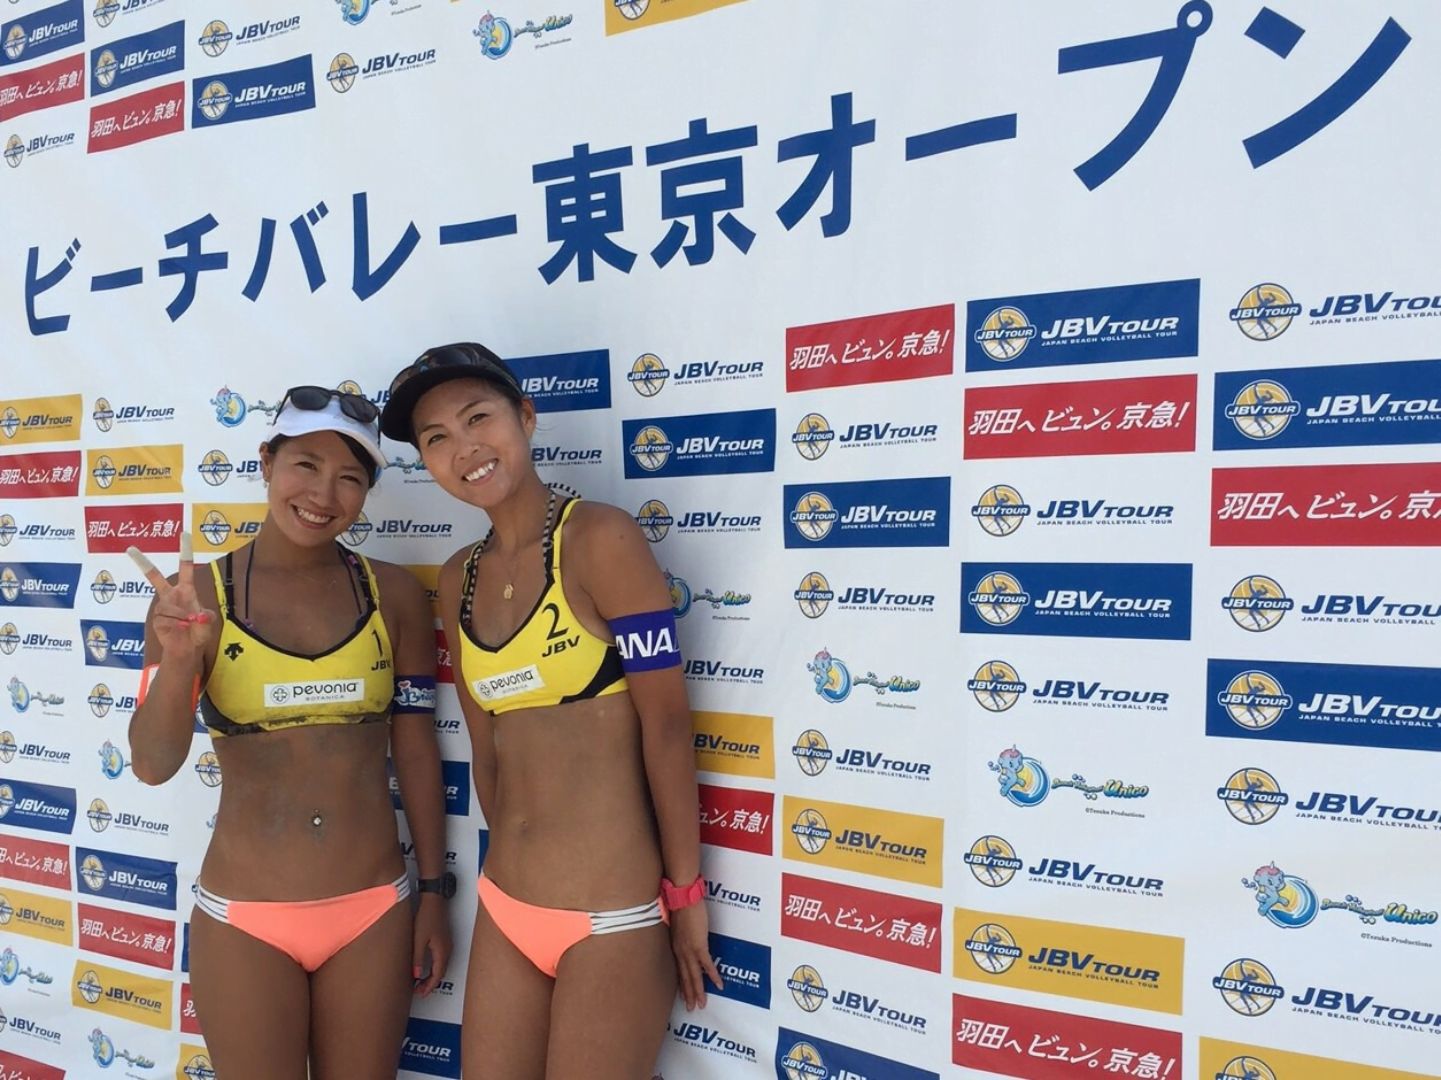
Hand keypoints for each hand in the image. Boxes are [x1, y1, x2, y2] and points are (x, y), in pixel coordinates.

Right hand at [129, 534, 215, 660]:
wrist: (187, 648)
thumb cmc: (199, 631)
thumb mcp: (209, 623)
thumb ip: (206, 618)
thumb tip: (197, 616)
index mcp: (186, 590)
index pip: (186, 567)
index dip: (185, 550)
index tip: (184, 534)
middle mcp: (172, 595)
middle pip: (154, 577)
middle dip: (142, 563)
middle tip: (130, 548)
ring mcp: (162, 606)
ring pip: (166, 606)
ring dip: (179, 616)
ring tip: (187, 624)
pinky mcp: (156, 619)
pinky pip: (163, 618)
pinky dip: (174, 624)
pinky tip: (179, 629)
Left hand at [412, 894, 451, 996]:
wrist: (434, 901)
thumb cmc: (426, 917)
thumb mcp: (419, 939)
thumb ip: (418, 958)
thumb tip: (416, 975)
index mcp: (442, 951)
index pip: (438, 975)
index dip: (429, 987)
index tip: (421, 994)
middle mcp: (448, 950)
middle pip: (441, 973)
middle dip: (430, 984)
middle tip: (418, 991)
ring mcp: (447, 945)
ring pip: (441, 967)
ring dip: (432, 976)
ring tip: (420, 982)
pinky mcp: (444, 941)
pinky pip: (441, 960)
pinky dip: (434, 968)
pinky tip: (426, 968)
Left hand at [668, 902, 722, 1010]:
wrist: (683, 898)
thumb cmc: (682, 906)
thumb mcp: (680, 925)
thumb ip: (683, 935)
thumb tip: (689, 938)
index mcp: (676, 947)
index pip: (679, 971)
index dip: (683, 984)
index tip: (683, 995)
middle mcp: (680, 952)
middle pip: (685, 978)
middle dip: (689, 994)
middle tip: (692, 1008)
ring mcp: (689, 950)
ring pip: (694, 976)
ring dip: (698, 991)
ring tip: (701, 1004)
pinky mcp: (699, 946)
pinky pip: (707, 965)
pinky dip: (713, 976)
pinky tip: (719, 985)